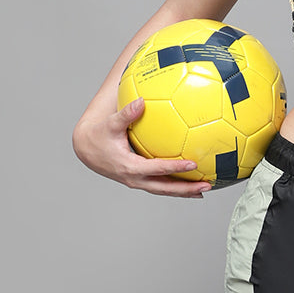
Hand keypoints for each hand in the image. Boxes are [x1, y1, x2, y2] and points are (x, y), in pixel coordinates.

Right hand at [72, 96, 213, 197]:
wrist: (86, 149)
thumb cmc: (99, 135)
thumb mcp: (110, 124)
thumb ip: (126, 114)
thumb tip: (141, 101)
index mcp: (129, 167)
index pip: (156, 169)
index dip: (174, 167)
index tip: (192, 164)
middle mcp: (134, 179)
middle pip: (164, 188)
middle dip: (186, 189)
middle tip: (207, 185)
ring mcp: (137, 182)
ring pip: (164, 190)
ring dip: (184, 191)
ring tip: (205, 188)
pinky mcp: (139, 181)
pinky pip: (160, 185)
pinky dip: (176, 186)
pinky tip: (191, 182)